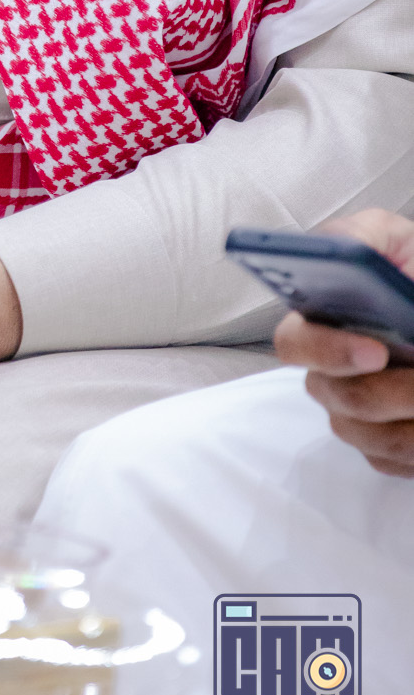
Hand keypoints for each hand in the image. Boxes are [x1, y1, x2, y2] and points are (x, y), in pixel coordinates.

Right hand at [274, 208, 413, 476]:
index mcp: (317, 317)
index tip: (376, 352)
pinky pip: (385, 457)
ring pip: (362, 433)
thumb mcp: (392, 239)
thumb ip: (360, 237)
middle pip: (331, 395)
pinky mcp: (375, 444)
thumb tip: (344, 251)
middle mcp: (325, 367)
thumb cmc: (410, 271)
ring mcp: (348, 409)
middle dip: (384, 390)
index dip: (327, 351)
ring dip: (407, 413)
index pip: (293, 344)